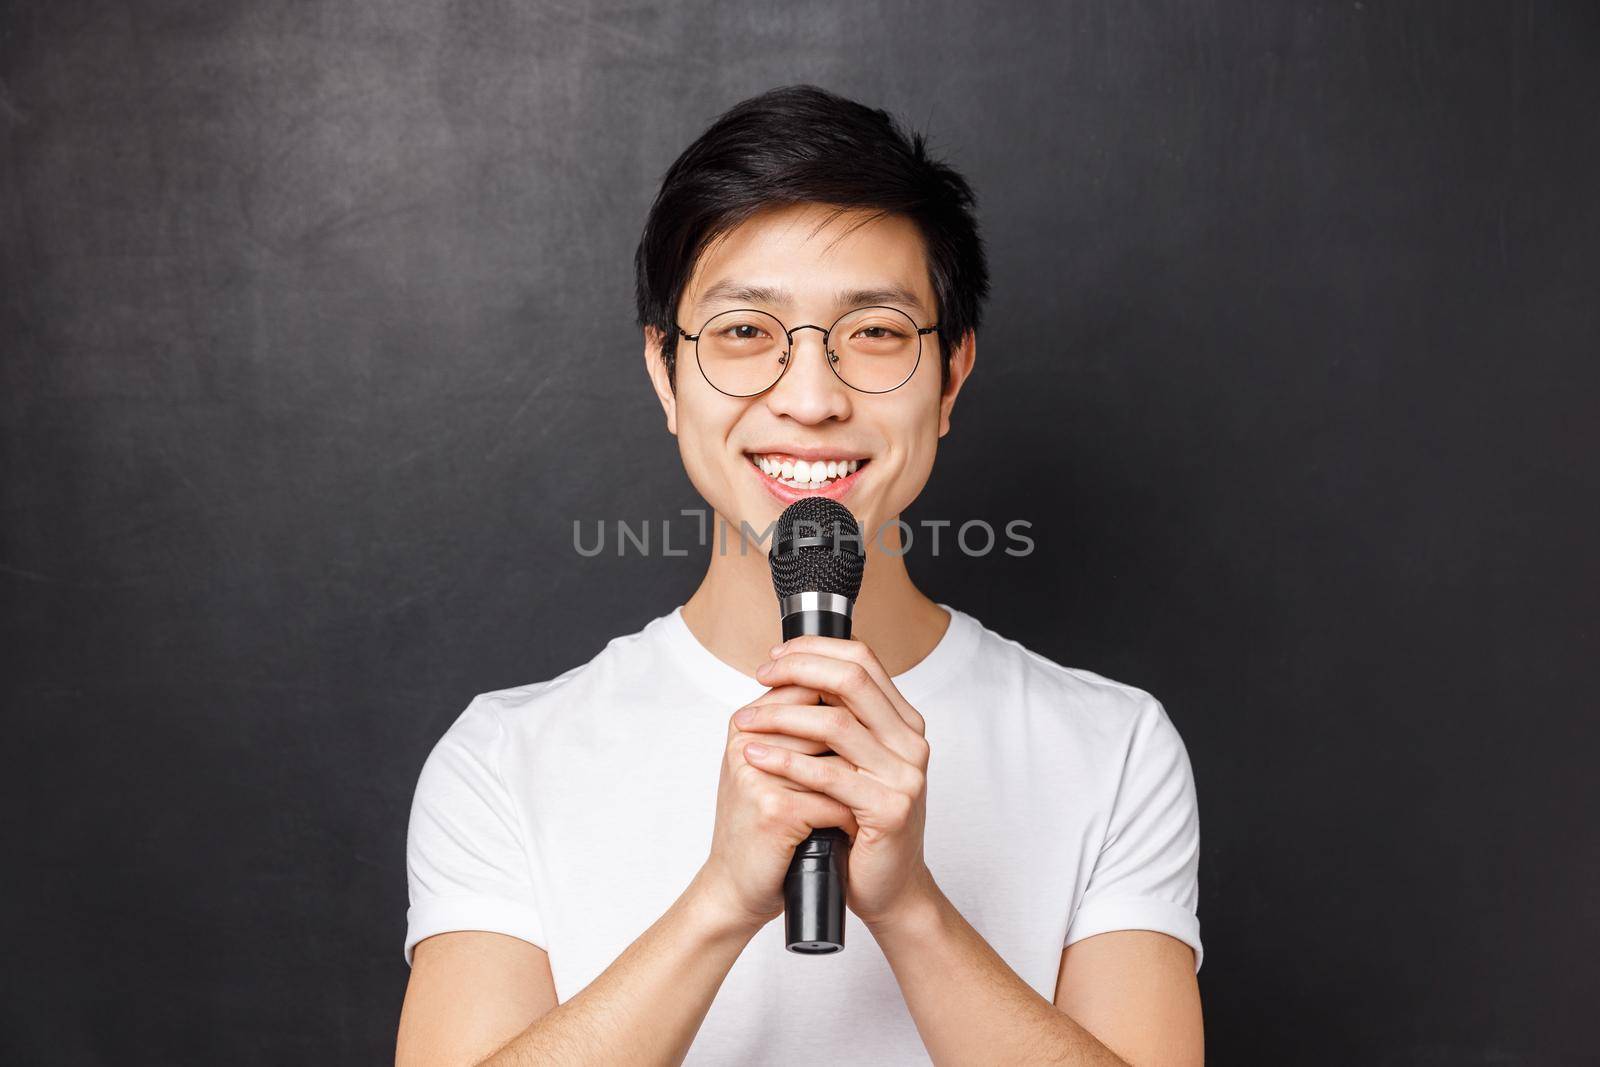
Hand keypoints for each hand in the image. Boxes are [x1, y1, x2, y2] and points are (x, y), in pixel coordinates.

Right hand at [697, 681, 861, 934]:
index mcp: (745, 724)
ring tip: (861, 804)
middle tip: (866, 780)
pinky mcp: (774, 808)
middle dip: (854, 756)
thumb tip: (857, 695)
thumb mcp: (775, 769)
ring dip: (857, 786)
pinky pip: (835, 800)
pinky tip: (848, 831)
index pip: (809, 689)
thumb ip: (801, 730)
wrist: (736, 887)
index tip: (859, 744)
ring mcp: (758, 774)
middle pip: (827, 723)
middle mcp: (746, 741)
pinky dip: (849, 819)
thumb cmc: (761, 827)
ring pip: (837, 761)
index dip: (845, 715)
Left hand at [738, 636, 935, 928]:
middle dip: (798, 670)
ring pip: (836, 723)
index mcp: (903, 722)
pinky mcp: (888, 808)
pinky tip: (756, 757)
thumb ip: (839, 721)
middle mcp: (911, 742)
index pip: (863, 659)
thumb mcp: (852, 762)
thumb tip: (791, 673)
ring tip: (745, 722)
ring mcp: (904, 775)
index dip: (815, 650)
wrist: (888, 888)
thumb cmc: (861, 826)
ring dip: (781, 716)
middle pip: (852, 679)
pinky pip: (829, 774)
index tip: (775, 659)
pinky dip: (786, 761)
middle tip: (761, 677)